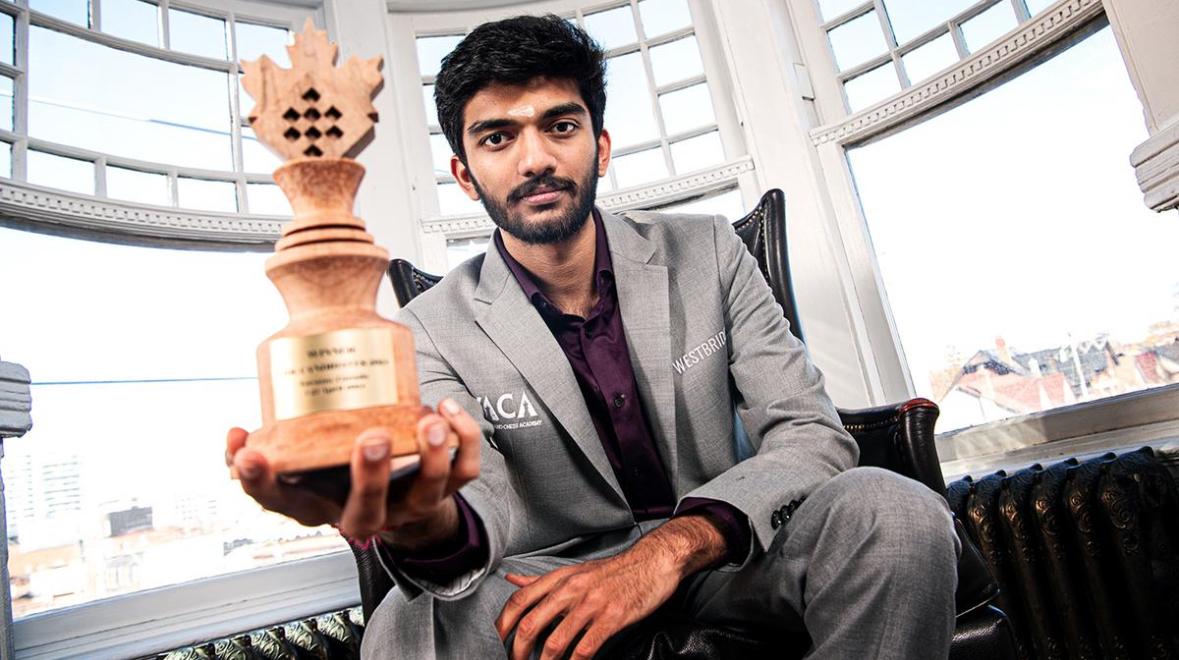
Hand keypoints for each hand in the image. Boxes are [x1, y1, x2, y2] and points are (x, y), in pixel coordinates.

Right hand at [225, 398, 481, 544]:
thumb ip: (270, 443)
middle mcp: (362, 513)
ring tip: (427, 420)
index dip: (261, 482)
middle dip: (372, 476)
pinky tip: (447, 408)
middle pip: (366, 508)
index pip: (280, 502)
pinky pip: (463, 472)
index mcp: (316, 506)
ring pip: (426, 494)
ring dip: (430, 457)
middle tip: (372, 438)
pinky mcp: (444, 490)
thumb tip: (237, 435)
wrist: (391, 493)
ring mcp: (407, 505)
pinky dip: (463, 440)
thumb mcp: (297, 460)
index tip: (249, 453)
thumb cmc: (333, 467)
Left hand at [495, 545, 680, 659]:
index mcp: (559, 578)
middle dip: (517, 651)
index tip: (496, 643)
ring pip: (555, 642)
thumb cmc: (613, 571)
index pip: (519, 601)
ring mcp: (591, 604)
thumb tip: (511, 581)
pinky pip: (585, 648)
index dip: (502, 625)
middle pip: (530, 623)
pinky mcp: (612, 618)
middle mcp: (571, 589)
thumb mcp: (574, 571)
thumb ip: (541, 580)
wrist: (652, 562)